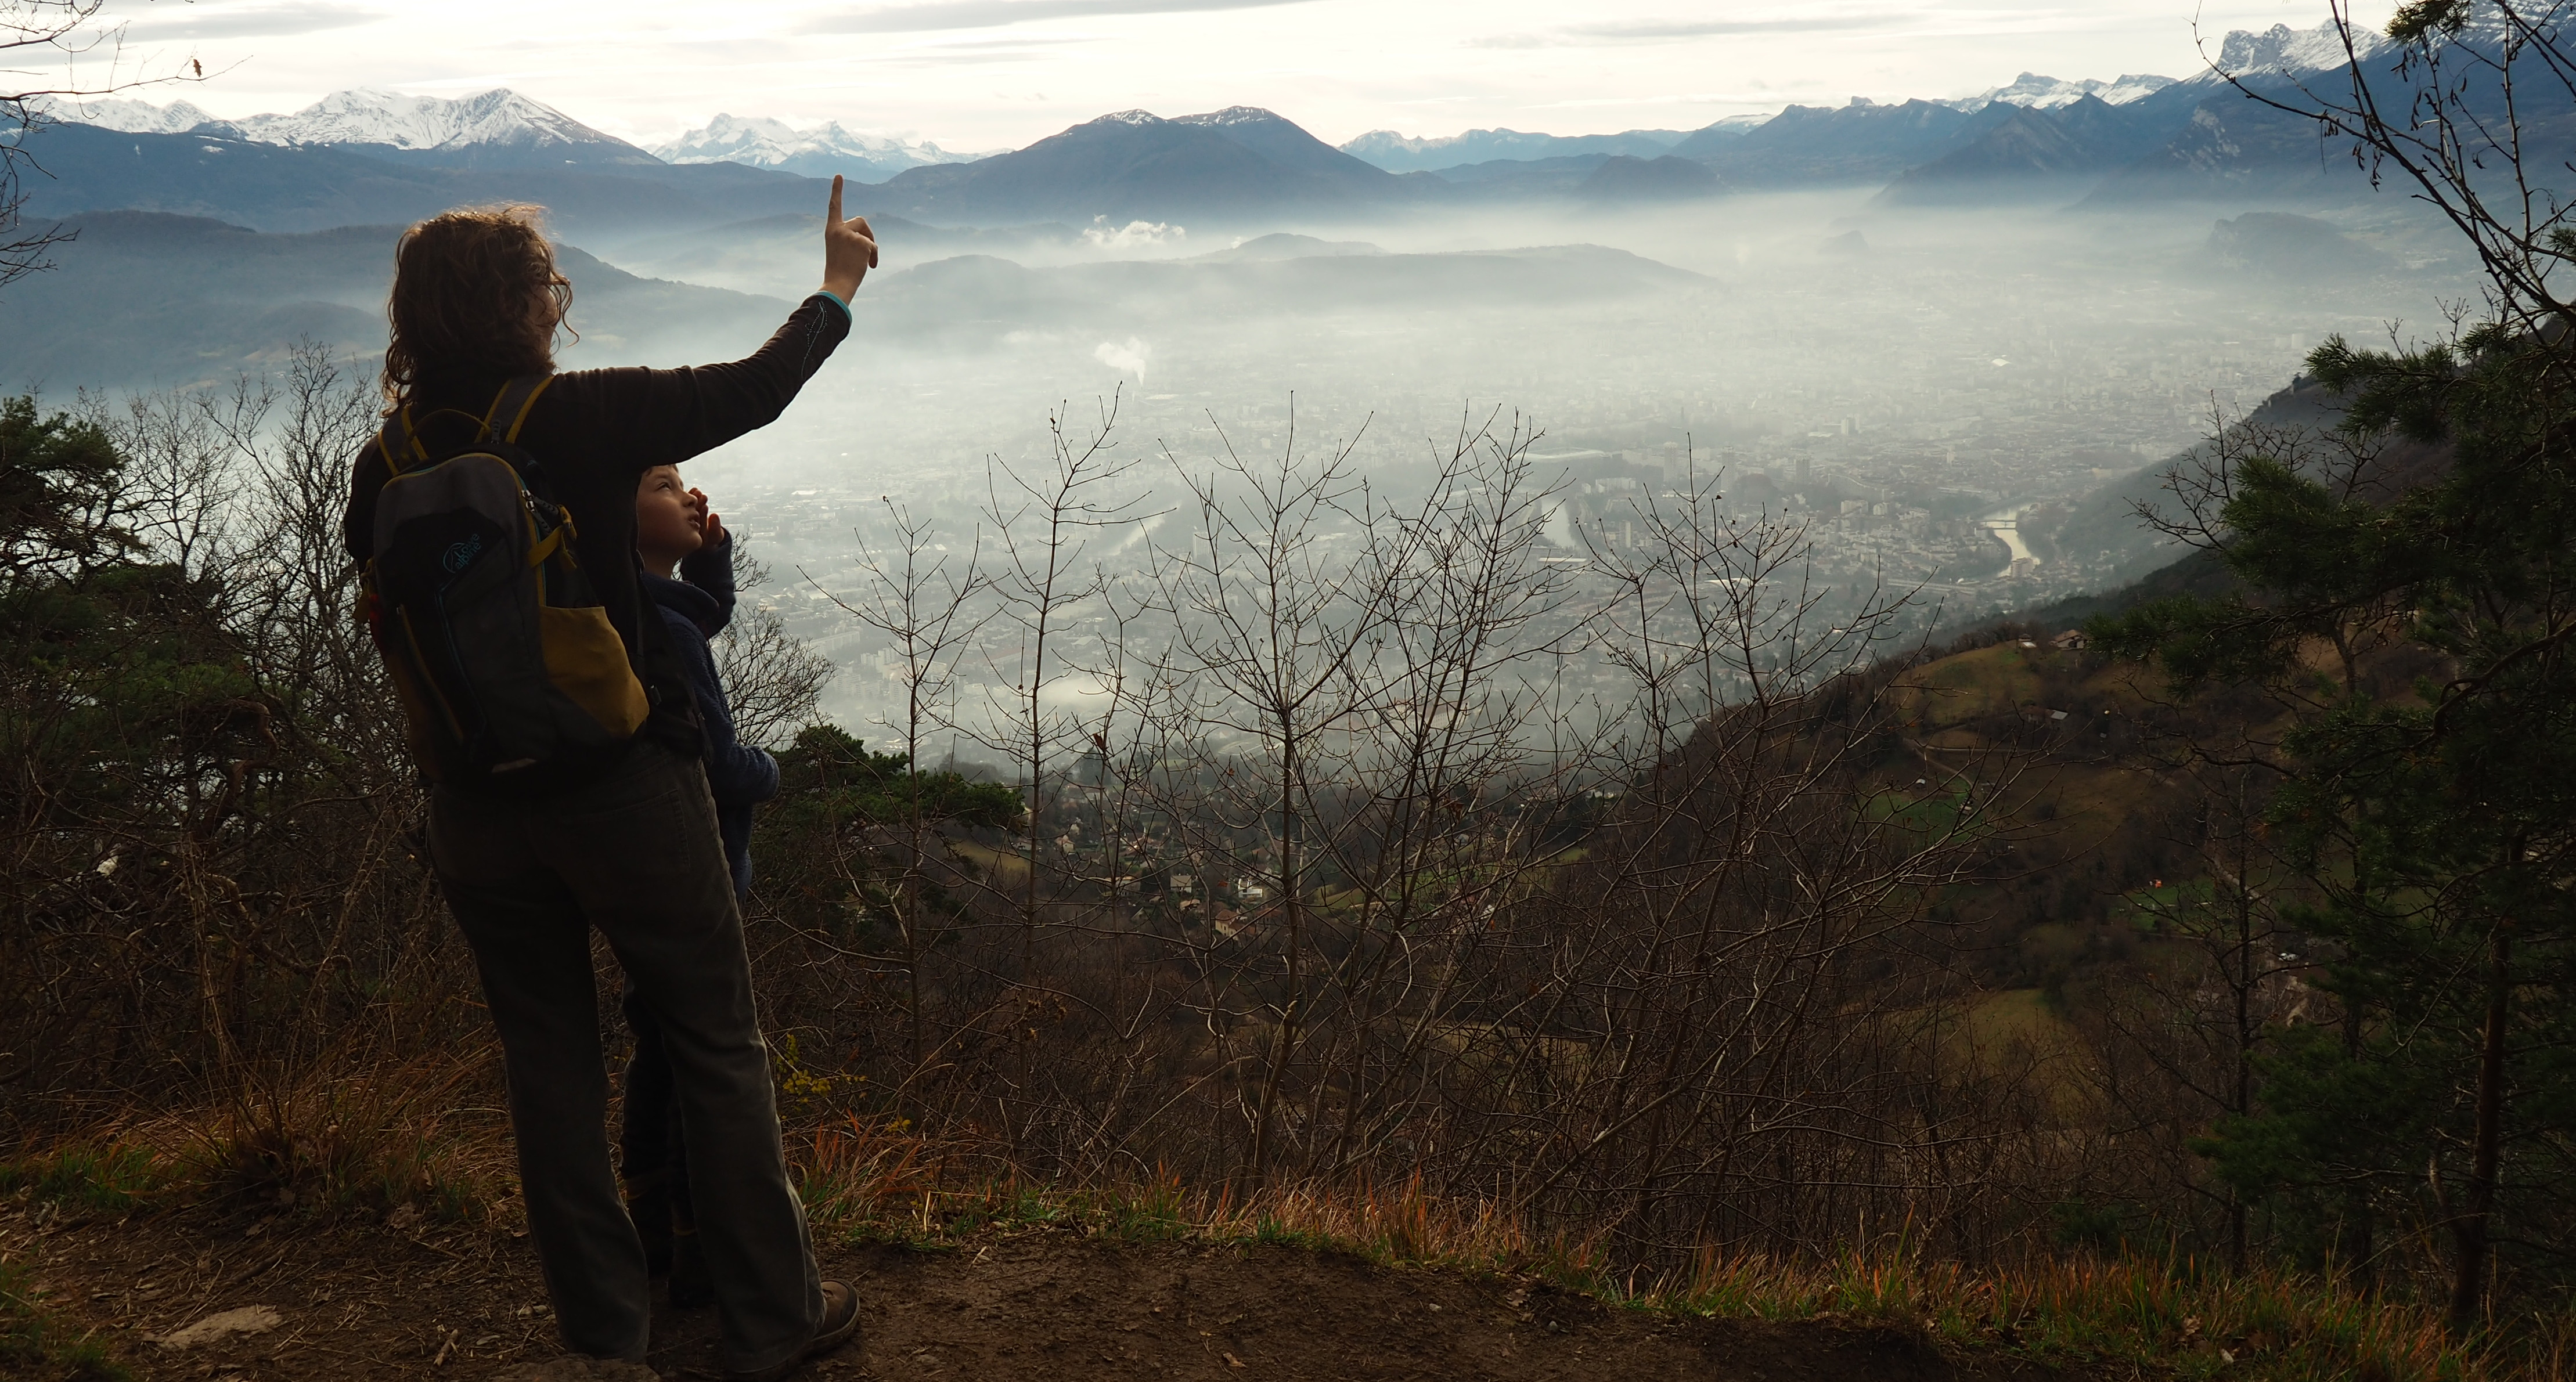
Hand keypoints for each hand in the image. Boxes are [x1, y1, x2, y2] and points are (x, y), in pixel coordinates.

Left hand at [689, 488, 727, 548]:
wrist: (706, 538)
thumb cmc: (711, 539)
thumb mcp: (716, 536)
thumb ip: (715, 528)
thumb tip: (714, 515)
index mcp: (689, 535)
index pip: (694, 524)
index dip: (701, 515)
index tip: (706, 507)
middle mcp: (684, 527)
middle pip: (689, 514)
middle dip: (696, 505)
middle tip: (700, 496)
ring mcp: (684, 520)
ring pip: (688, 508)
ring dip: (694, 499)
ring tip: (698, 492)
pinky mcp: (684, 513)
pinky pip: (686, 504)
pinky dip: (691, 497)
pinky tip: (695, 490)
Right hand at [822, 175, 876, 299]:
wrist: (838, 284)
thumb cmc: (839, 270)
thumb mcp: (841, 250)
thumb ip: (850, 238)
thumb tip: (868, 240)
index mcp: (831, 230)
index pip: (834, 207)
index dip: (837, 190)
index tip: (839, 175)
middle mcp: (839, 229)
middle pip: (860, 221)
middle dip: (867, 234)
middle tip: (867, 251)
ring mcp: (850, 235)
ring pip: (868, 234)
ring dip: (870, 247)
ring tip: (864, 262)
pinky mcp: (861, 242)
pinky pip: (873, 246)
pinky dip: (873, 257)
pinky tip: (868, 266)